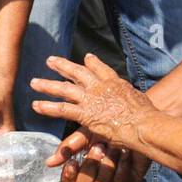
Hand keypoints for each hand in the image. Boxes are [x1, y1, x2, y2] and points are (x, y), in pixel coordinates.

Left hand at [31, 53, 157, 181]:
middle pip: (78, 72)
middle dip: (63, 66)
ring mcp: (91, 99)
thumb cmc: (146, 115)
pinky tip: (36, 106)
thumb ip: (132, 100)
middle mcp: (101, 86)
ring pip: (65, 89)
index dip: (93, 62)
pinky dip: (48, 107)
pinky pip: (62, 109)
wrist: (143, 123)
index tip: (86, 58)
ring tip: (34, 82)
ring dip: (48, 85)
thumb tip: (137, 103)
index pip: (101, 69)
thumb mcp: (140, 100)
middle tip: (51, 60)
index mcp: (115, 83)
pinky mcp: (85, 113)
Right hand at [48, 125, 150, 181]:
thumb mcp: (88, 132)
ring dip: (108, 162)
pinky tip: (127, 150)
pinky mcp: (131, 178)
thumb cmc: (112, 124)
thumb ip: (70, 146)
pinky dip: (123, 163)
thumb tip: (49, 162)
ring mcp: (114, 177)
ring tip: (114, 145)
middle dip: (90, 165)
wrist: (139, 120)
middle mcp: (98, 174)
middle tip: (99, 148)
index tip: (72, 164)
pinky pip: (122, 179)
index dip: (69, 177)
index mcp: (86, 165)